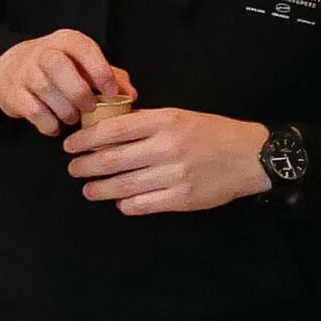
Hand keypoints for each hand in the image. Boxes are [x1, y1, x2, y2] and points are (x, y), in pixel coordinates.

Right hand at [0, 29, 130, 134]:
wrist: (11, 69)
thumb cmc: (59, 68)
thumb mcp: (84, 64)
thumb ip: (111, 76)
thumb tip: (131, 95)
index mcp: (67, 41)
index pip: (84, 50)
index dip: (101, 72)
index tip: (112, 93)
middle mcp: (44, 52)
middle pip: (59, 67)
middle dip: (78, 92)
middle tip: (89, 108)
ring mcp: (25, 72)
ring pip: (45, 90)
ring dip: (64, 110)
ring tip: (72, 118)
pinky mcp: (13, 93)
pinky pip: (32, 111)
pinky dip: (48, 123)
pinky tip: (55, 126)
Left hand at [67, 104, 268, 216]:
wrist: (249, 156)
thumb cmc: (212, 133)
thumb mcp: (179, 115)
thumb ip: (146, 122)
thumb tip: (108, 129)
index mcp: (164, 121)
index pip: (113, 130)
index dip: (85, 139)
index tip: (70, 145)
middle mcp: (167, 147)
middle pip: (112, 159)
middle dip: (85, 165)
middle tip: (73, 168)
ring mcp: (174, 175)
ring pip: (123, 185)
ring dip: (99, 189)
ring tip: (88, 189)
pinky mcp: (182, 198)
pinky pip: (143, 204)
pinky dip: (125, 205)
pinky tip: (118, 202)